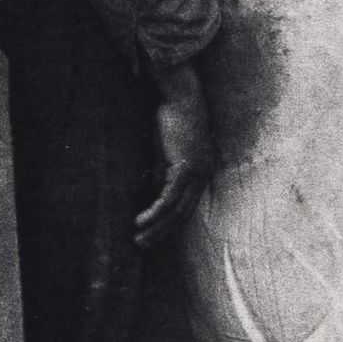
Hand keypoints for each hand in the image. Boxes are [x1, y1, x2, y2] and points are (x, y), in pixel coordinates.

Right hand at [133, 60, 212, 248]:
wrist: (181, 96)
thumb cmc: (172, 116)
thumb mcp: (166, 149)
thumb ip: (162, 170)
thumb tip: (150, 189)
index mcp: (202, 171)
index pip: (186, 205)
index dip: (169, 222)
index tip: (153, 233)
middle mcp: (203, 175)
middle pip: (183, 214)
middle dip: (163, 233)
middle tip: (143, 245)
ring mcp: (197, 173)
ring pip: (176, 211)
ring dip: (157, 228)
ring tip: (139, 240)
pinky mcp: (186, 169)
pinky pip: (168, 199)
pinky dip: (154, 213)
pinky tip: (140, 221)